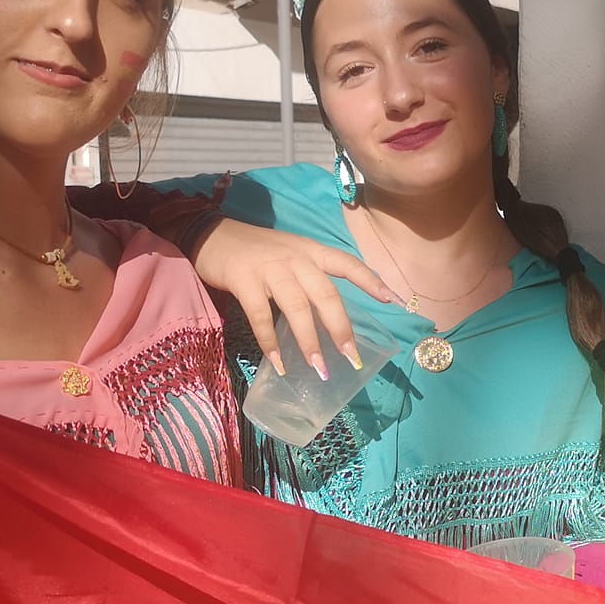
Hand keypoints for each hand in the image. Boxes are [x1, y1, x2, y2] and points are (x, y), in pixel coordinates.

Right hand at [193, 220, 401, 378]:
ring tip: (319, 370)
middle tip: (352, 358)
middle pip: (326, 294)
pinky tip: (277, 364)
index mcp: (310, 251)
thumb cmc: (255, 251)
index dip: (370, 281)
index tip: (393, 301)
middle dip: (341, 328)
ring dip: (310, 341)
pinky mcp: (244, 280)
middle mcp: (296, 258)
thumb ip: (309, 278)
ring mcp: (270, 268)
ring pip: (298, 307)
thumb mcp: (289, 255)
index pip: (347, 264)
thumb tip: (328, 316)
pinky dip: (270, 342)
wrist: (212, 233)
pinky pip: (261, 316)